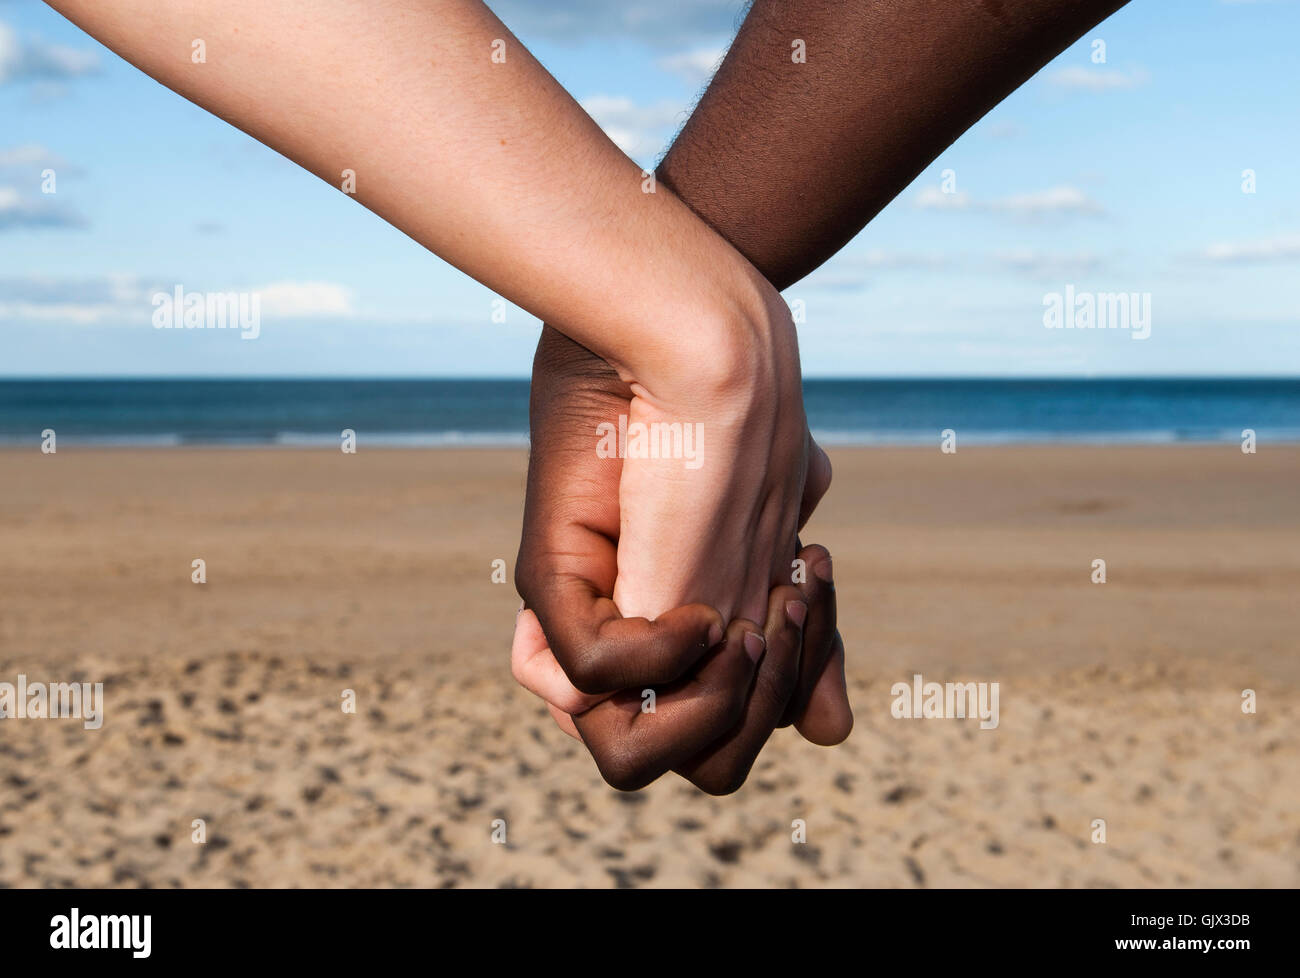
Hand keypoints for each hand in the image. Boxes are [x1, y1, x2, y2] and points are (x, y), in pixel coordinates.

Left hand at [513, 327, 850, 791]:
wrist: (695, 332)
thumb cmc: (737, 424)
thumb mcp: (784, 540)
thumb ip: (804, 636)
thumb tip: (832, 734)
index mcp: (681, 642)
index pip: (732, 740)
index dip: (784, 696)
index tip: (805, 595)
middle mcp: (631, 642)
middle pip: (698, 766)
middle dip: (760, 711)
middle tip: (781, 609)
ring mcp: (589, 618)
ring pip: (633, 757)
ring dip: (718, 702)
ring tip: (745, 612)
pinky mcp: (554, 578)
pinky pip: (593, 681)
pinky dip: (661, 654)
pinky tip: (697, 599)